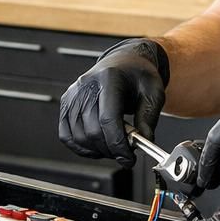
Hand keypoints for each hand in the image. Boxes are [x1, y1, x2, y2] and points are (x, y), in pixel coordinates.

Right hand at [58, 37, 169, 164]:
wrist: (124, 62)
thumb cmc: (137, 75)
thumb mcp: (153, 92)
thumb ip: (148, 118)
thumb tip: (144, 141)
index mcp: (109, 78)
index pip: (108, 119)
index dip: (118, 144)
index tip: (129, 158)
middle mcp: (86, 85)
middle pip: (92, 131)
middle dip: (111, 150)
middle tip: (125, 154)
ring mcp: (73, 94)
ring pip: (79, 136)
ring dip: (97, 151)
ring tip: (114, 148)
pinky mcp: (66, 103)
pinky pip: (66, 135)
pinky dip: (81, 147)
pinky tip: (97, 147)